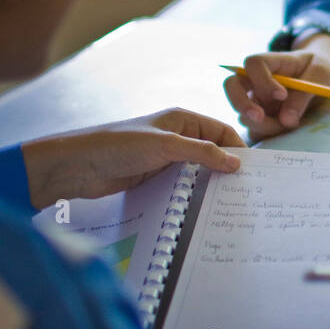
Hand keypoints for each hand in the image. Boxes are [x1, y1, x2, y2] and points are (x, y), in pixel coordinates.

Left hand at [21, 108, 243, 209]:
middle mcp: (177, 136)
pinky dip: (193, 194)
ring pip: (198, 171)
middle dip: (226, 169)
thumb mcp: (166, 145)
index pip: (222, 132)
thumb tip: (237, 163)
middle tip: (244, 192)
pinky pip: (182, 185)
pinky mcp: (155, 177)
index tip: (252, 173)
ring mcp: (166, 158)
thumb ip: (202, 153)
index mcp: (183, 120)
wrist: (77, 166)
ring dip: (209, 184)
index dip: (238, 149)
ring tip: (227, 204)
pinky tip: (202, 208)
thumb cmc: (119, 145)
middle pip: (212, 152)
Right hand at [222, 35, 329, 138]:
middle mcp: (257, 79)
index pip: (253, 64)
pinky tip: (283, 133)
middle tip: (260, 117)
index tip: (282, 95)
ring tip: (288, 126)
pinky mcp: (262, 117)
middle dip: (241, 103)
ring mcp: (257, 99)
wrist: (323, 79)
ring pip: (242, 112)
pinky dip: (265, 134)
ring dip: (261, 124)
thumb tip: (286, 120)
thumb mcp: (320, 75)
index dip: (262, 80)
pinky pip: (254, 128)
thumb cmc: (320, 69)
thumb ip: (303, 94)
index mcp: (271, 61)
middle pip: (231, 85)